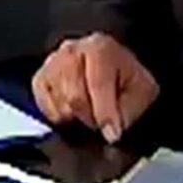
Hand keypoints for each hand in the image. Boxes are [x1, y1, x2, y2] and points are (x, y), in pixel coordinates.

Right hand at [31, 33, 157, 142]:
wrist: (115, 72)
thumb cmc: (126, 80)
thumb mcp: (141, 93)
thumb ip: (127, 111)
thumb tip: (111, 131)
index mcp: (100, 48)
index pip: (98, 83)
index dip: (105, 113)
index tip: (112, 134)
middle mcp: (71, 50)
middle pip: (75, 96)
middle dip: (92, 117)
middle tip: (103, 122)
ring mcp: (51, 64)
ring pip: (60, 105)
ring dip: (78, 117)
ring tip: (91, 112)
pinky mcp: (40, 79)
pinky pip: (46, 108)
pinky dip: (61, 117)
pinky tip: (75, 110)